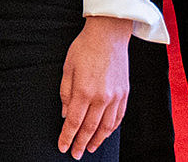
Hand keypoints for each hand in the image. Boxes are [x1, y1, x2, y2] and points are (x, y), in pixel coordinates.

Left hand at [60, 16, 132, 156]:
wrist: (108, 36)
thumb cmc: (83, 49)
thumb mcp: (67, 68)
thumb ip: (65, 93)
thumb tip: (65, 114)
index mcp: (83, 91)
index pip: (74, 121)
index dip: (67, 137)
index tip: (62, 147)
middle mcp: (101, 97)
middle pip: (89, 128)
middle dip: (81, 143)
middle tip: (75, 154)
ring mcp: (115, 97)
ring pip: (106, 126)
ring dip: (97, 140)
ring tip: (89, 148)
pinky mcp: (125, 94)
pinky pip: (118, 118)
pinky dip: (111, 129)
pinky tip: (104, 134)